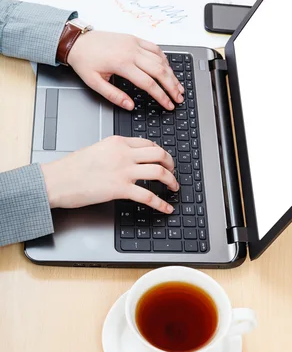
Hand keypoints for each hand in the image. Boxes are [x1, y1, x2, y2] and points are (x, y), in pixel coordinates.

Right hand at [41, 136, 178, 212]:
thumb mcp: (96, 150)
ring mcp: (123, 171)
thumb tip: (128, 161)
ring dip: (171, 180)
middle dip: (171, 164)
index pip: (148, 143)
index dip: (160, 152)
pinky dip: (162, 204)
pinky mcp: (120, 189)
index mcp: (117, 142)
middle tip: (173, 172)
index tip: (164, 159)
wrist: (57, 180)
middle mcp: (124, 154)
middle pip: (159, 154)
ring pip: (159, 172)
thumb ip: (115, 153)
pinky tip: (166, 208)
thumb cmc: (71, 168)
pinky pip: (149, 196)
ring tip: (174, 187)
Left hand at [67, 31, 183, 110]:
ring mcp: (134, 43)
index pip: (149, 83)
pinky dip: (164, 59)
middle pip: (160, 71)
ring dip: (171, 74)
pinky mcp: (134, 38)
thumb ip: (114, 96)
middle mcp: (131, 51)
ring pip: (160, 59)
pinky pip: (155, 48)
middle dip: (172, 86)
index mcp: (122, 64)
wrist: (77, 40)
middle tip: (179, 98)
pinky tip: (168, 69)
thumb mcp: (95, 83)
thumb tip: (130, 106)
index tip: (168, 104)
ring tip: (178, 86)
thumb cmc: (85, 61)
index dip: (161, 96)